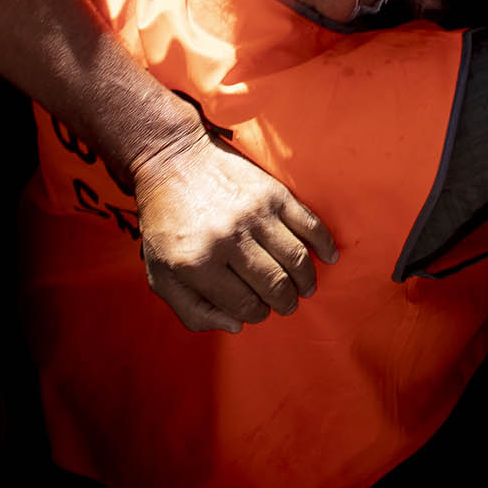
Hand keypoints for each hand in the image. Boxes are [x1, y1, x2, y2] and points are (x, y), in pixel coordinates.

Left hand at [130, 124, 340, 332]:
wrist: (173, 161)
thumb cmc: (165, 223)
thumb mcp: (159, 274)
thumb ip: (192, 310)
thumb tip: (237, 325)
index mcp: (196, 263)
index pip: (244, 305)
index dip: (256, 314)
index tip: (259, 310)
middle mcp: (227, 239)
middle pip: (275, 285)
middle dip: (286, 302)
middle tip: (288, 305)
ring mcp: (253, 214)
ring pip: (296, 259)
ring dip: (306, 281)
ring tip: (304, 288)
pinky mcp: (272, 193)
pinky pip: (309, 225)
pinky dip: (324, 245)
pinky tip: (328, 257)